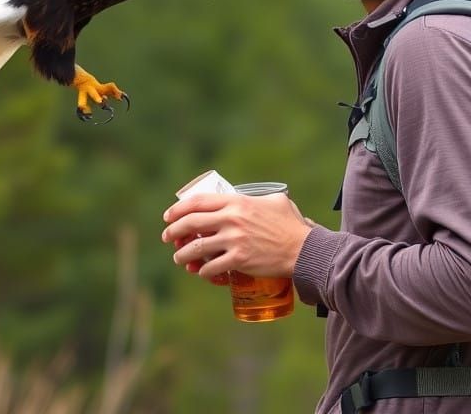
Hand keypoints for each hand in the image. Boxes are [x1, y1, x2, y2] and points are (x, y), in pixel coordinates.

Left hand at [161, 192, 311, 281]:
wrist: (303, 249)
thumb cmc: (291, 225)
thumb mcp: (276, 202)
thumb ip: (258, 199)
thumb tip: (251, 200)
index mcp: (237, 202)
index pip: (198, 202)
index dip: (179, 208)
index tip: (169, 216)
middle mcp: (231, 219)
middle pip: (191, 223)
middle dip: (173, 231)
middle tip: (167, 237)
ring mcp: (234, 240)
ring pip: (196, 247)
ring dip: (182, 254)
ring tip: (179, 258)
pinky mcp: (239, 260)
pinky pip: (210, 266)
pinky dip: (202, 271)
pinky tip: (201, 271)